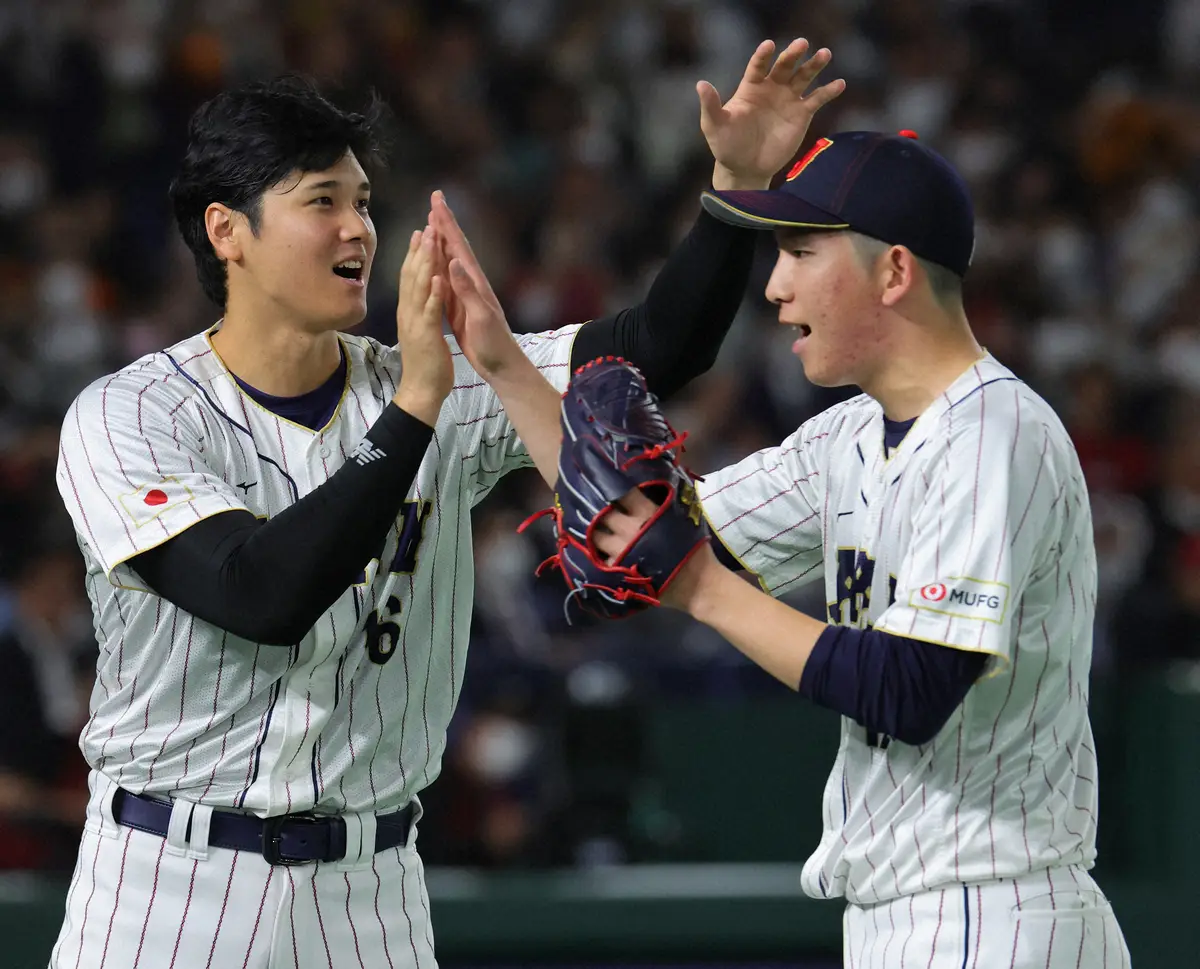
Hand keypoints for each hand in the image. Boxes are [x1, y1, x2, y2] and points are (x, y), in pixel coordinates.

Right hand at [393, 226, 451, 425]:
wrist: (423, 393)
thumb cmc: (427, 364)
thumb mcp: (425, 331)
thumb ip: (424, 307)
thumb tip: (421, 285)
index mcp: (416, 308)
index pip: (418, 273)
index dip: (421, 250)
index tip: (425, 225)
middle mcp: (414, 311)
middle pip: (416, 272)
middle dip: (422, 246)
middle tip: (427, 221)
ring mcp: (418, 322)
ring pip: (420, 285)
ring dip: (425, 260)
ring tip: (430, 237)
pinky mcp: (427, 335)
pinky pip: (430, 310)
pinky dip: (432, 292)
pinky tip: (436, 276)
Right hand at [428, 191, 523, 378]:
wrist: (502, 366)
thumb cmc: (494, 344)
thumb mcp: (480, 317)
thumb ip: (466, 290)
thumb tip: (453, 261)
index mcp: (474, 282)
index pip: (458, 245)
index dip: (446, 222)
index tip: (436, 200)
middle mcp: (470, 283)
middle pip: (454, 246)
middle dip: (444, 222)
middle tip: (434, 199)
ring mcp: (465, 295)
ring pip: (449, 260)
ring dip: (440, 240)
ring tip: (430, 223)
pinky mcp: (459, 308)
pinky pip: (445, 280)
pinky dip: (437, 266)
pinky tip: (432, 263)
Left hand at [592, 486, 719, 613]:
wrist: (697, 585)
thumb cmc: (695, 551)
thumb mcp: (683, 520)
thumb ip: (663, 507)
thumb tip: (649, 496)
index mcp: (647, 514)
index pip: (624, 493)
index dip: (617, 490)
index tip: (613, 491)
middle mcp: (630, 529)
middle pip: (604, 514)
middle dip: (602, 512)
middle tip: (602, 512)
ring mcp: (621, 551)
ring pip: (596, 537)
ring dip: (596, 534)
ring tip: (598, 533)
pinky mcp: (617, 571)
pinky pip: (600, 560)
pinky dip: (600, 556)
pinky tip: (603, 555)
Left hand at [700, 38, 845, 189]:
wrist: (745, 169)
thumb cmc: (727, 146)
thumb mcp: (714, 126)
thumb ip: (710, 105)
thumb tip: (700, 84)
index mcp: (750, 87)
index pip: (758, 66)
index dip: (762, 56)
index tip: (769, 46)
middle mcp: (771, 88)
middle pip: (784, 66)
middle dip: (792, 55)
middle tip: (802, 44)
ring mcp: (788, 99)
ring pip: (803, 77)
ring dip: (814, 65)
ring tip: (825, 54)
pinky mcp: (802, 114)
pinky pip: (817, 99)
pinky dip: (829, 91)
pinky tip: (839, 84)